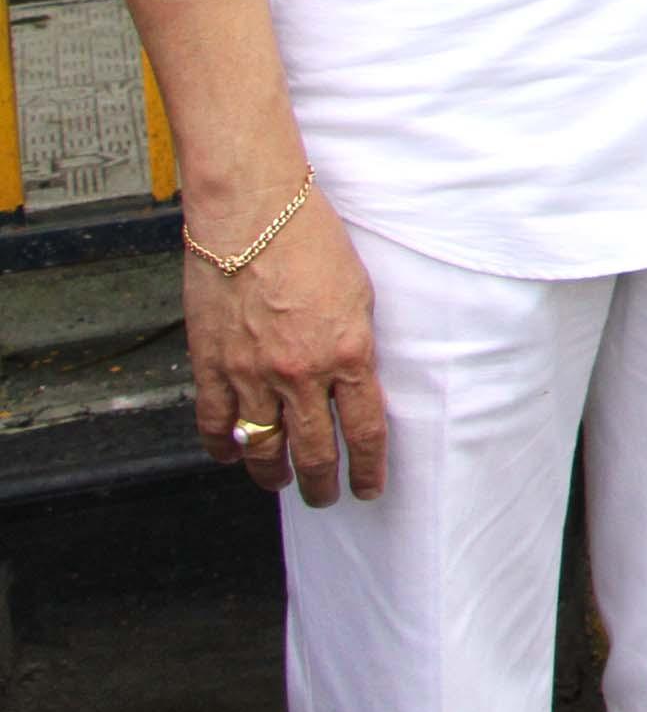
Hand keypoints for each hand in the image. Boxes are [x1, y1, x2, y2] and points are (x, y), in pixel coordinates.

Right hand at [185, 191, 386, 508]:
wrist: (254, 214)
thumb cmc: (314, 242)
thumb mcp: (360, 295)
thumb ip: (357, 345)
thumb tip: (355, 383)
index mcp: (349, 354)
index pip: (365, 431)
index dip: (368, 468)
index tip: (368, 487)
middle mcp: (302, 373)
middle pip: (313, 450)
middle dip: (321, 482)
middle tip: (326, 497)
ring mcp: (252, 372)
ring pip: (261, 447)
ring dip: (272, 474)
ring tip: (280, 484)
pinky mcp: (212, 364)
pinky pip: (215, 423)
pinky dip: (222, 447)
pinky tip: (230, 456)